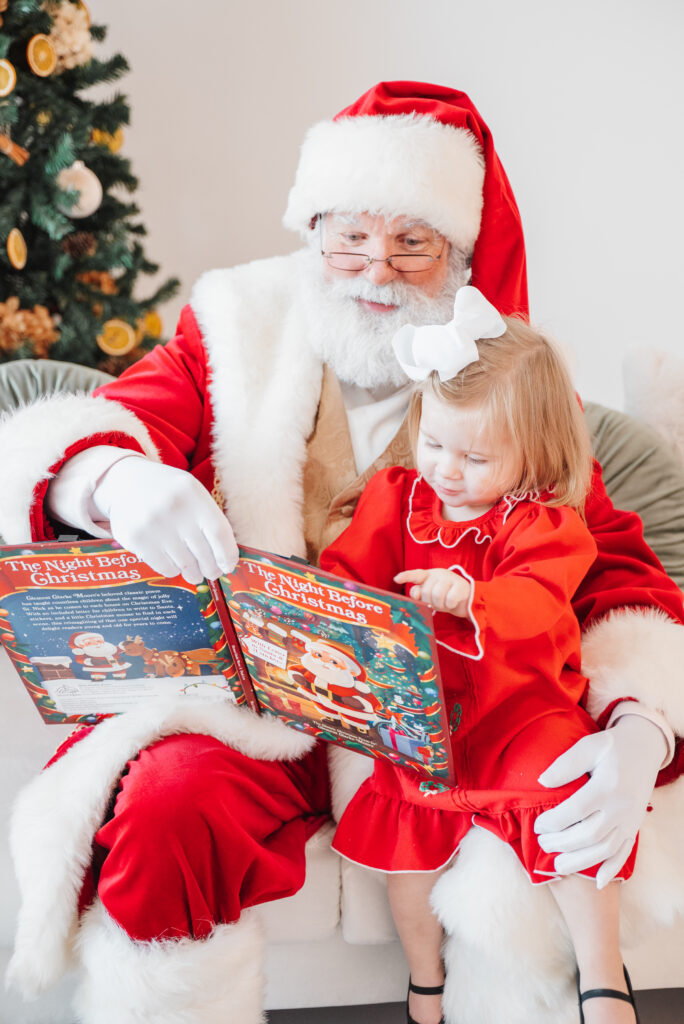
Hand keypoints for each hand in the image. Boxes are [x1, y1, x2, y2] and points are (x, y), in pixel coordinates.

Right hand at [93, 456, 238, 584]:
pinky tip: (174, 565)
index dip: (227, 555)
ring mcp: (153, 524)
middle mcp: (174, 508)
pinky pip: (165, 567)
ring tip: (194, 573)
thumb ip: (208, 519)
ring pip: (185, 564)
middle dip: (211, 568)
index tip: (228, 566)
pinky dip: (173, 570)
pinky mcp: (135, 539)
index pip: (219, 532)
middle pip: (203, 552)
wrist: (124, 482)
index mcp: (193, 493)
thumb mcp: (192, 493)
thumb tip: (225, 559)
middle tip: (212, 573)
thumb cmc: (167, 493)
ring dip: (193, 573)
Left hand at [394, 568, 470, 614]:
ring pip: (437, 595)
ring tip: (444, 604)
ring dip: (440, 605)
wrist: (466, 600)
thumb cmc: (444, 597)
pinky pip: (450, 599)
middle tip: (436, 604)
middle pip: (426, 591)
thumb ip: (420, 594)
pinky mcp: (461, 585)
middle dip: (430, 602)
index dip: (406, 576)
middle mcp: (438, 574)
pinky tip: (453, 603)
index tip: (396, 579)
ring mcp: (450, 578)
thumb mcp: (430, 596)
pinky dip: (450, 605)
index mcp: (428, 575)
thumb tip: (415, 594)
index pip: (415, 574)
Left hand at [534, 715, 667, 887]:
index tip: (537, 826)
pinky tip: (597, 883)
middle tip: (542, 845)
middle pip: (589, 835)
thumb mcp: (589, 746)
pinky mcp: (634, 827)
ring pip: (605, 849)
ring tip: (558, 867)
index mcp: (607, 786)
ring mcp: (630, 820)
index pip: (576, 810)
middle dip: (562, 844)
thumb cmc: (611, 747)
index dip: (554, 822)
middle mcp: (621, 807)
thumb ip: (566, 764)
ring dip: (581, 862)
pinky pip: (625, 853)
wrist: (644, 748)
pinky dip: (612, 869)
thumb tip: (542, 781)